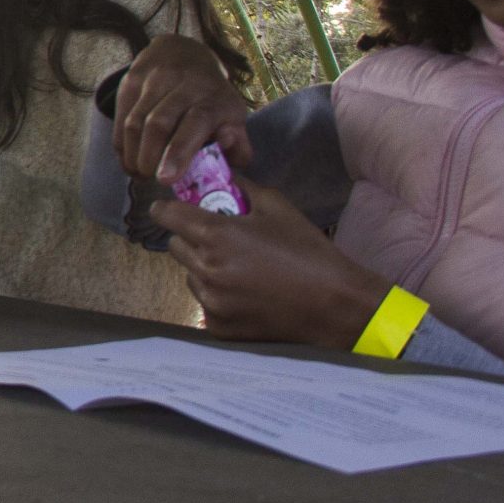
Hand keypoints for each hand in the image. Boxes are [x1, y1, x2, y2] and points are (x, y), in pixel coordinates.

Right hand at [115, 35, 251, 181]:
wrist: (183, 53)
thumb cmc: (211, 98)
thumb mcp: (233, 117)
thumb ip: (238, 144)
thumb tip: (229, 155)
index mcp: (213, 97)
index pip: (194, 123)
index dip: (179, 152)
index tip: (166, 179)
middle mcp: (183, 84)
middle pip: (159, 124)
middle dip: (150, 157)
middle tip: (151, 179)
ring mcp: (154, 79)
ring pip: (135, 122)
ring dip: (133, 154)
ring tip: (139, 173)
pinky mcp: (131, 80)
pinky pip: (121, 117)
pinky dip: (122, 144)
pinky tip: (129, 159)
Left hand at [152, 180, 385, 347]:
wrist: (335, 305)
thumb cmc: (308, 252)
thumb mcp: (278, 208)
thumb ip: (243, 188)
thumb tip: (222, 176)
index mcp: (216, 236)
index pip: (167, 216)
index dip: (167, 209)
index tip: (170, 209)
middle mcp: (205, 269)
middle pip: (175, 246)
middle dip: (190, 239)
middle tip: (216, 240)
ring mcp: (210, 301)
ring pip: (189, 276)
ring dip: (203, 268)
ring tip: (238, 269)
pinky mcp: (218, 326)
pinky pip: (205, 303)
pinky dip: (218, 296)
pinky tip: (246, 294)